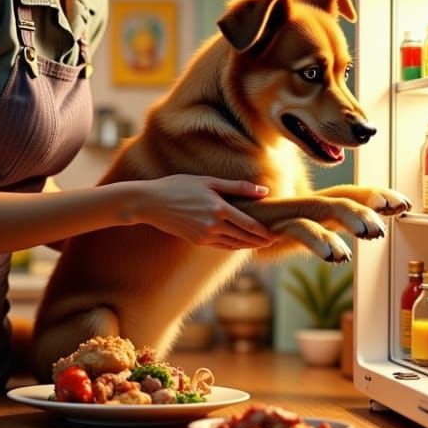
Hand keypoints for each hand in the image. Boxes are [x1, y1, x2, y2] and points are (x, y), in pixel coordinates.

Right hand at [136, 175, 275, 248]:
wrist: (150, 202)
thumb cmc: (179, 186)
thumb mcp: (209, 181)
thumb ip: (238, 187)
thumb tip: (264, 190)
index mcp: (219, 209)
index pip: (249, 225)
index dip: (265, 232)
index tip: (277, 234)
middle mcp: (213, 225)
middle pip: (244, 238)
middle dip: (261, 241)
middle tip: (274, 240)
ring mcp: (204, 236)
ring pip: (234, 244)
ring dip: (249, 245)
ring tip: (261, 243)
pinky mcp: (196, 241)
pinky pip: (221, 246)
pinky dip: (234, 245)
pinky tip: (240, 243)